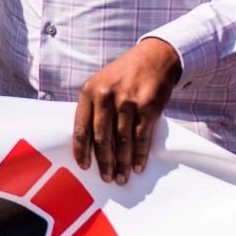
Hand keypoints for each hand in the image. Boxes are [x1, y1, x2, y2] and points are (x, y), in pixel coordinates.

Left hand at [72, 38, 181, 184]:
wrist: (155, 57)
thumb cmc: (124, 75)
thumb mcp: (101, 83)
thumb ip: (93, 108)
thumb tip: (87, 145)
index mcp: (89, 91)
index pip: (81, 128)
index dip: (82, 151)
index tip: (85, 167)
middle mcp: (106, 96)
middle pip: (102, 138)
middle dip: (104, 163)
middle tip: (107, 178)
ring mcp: (128, 101)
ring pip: (122, 141)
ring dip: (122, 163)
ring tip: (122, 178)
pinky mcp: (148, 107)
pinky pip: (142, 137)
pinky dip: (139, 155)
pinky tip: (137, 166)